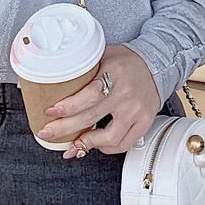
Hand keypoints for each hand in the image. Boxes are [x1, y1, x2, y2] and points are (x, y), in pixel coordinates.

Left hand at [36, 44, 160, 158]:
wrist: (156, 63)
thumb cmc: (127, 60)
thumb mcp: (104, 55)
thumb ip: (85, 68)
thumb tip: (56, 79)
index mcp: (114, 73)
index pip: (88, 95)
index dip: (67, 107)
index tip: (50, 112)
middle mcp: (126, 94)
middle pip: (91, 117)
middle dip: (65, 128)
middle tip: (47, 132)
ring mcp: (136, 111)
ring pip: (108, 138)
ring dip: (86, 143)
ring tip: (72, 144)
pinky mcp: (144, 122)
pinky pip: (124, 144)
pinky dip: (107, 148)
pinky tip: (95, 145)